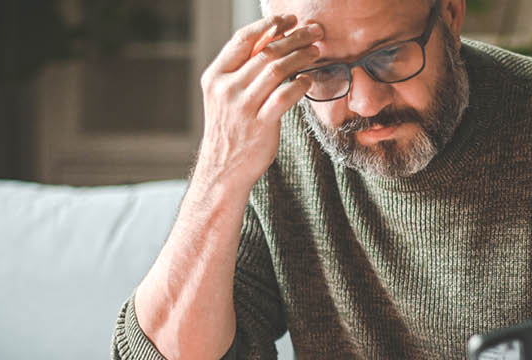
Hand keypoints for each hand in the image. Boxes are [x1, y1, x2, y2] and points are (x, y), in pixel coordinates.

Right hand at [194, 15, 321, 191]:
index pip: (243, 39)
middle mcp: (227, 88)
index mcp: (216, 76)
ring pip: (277, 70)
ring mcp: (243, 107)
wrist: (223, 169)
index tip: (288, 19)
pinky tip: (308, 80)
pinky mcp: (260, 125)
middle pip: (266, 52)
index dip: (268, 25)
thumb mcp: (225, 96)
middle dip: (294, 37)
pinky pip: (285, 97)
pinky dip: (300, 85)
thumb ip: (242, 70)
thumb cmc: (230, 130)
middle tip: (314, 31)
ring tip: (316, 51)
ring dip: (301, 56)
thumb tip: (270, 41)